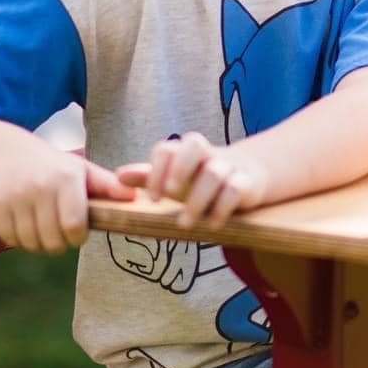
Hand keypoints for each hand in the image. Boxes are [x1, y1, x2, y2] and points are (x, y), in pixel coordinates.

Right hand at [0, 142, 132, 253]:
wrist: (1, 150)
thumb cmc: (49, 164)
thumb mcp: (79, 169)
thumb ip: (107, 185)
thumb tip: (134, 197)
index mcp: (66, 177)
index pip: (74, 226)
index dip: (78, 238)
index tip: (77, 233)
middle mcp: (41, 186)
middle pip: (53, 241)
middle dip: (59, 243)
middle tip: (58, 231)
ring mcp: (16, 196)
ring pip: (32, 243)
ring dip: (39, 244)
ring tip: (42, 229)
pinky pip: (11, 239)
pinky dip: (19, 240)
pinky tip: (24, 225)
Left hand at [117, 131, 265, 229]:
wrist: (249, 174)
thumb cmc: (201, 178)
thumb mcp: (174, 178)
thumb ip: (148, 176)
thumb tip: (118, 175)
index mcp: (186, 151)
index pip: (167, 149)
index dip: (156, 172)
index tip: (152, 200)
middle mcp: (207, 153)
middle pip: (194, 143)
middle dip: (180, 168)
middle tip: (170, 194)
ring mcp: (229, 165)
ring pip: (214, 172)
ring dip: (197, 201)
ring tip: (185, 224)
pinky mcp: (247, 181)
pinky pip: (236, 189)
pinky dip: (222, 209)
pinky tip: (212, 225)